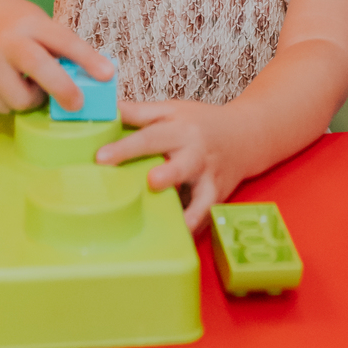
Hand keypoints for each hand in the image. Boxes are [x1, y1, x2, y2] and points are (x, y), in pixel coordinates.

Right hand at [0, 0, 112, 114]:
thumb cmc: (17, 23)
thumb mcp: (41, 25)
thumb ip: (62, 49)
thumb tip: (95, 81)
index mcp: (31, 23)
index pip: (63, 40)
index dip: (87, 58)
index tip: (107, 74)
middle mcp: (6, 40)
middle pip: (38, 68)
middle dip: (62, 89)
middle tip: (77, 103)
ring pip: (19, 99)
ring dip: (32, 99)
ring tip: (31, 85)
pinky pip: (0, 107)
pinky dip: (10, 103)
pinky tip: (9, 86)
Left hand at [98, 98, 246, 230]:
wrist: (246, 134)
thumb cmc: (199, 123)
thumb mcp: (171, 110)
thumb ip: (137, 112)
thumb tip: (103, 111)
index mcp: (180, 130)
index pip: (150, 137)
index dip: (126, 148)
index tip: (101, 158)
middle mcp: (197, 154)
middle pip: (181, 165)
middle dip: (167, 175)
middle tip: (151, 182)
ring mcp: (209, 179)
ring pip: (202, 196)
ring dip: (190, 209)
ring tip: (180, 223)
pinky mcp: (217, 198)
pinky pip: (207, 215)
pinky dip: (197, 226)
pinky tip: (183, 238)